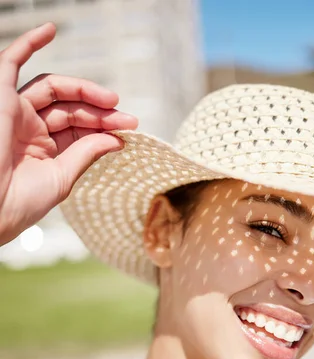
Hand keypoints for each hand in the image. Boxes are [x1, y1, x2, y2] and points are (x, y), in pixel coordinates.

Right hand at [0, 23, 137, 245]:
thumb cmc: (22, 202)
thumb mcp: (63, 178)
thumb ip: (87, 153)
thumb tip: (116, 138)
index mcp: (43, 149)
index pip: (79, 129)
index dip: (104, 127)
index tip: (128, 131)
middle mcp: (29, 128)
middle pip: (71, 109)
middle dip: (101, 113)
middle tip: (128, 118)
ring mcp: (15, 112)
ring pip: (54, 90)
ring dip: (83, 90)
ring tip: (112, 100)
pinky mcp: (0, 98)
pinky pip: (10, 62)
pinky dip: (28, 44)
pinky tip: (51, 30)